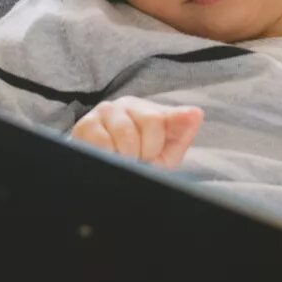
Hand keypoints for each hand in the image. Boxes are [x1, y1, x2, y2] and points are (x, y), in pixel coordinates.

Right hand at [69, 97, 202, 166]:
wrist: (104, 177)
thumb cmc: (138, 163)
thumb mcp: (164, 152)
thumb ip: (181, 132)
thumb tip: (196, 112)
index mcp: (148, 109)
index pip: (160, 118)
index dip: (156, 145)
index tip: (150, 157)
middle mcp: (126, 105)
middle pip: (147, 122)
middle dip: (144, 152)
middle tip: (136, 162)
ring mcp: (105, 112)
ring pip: (124, 133)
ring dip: (126, 157)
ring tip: (122, 162)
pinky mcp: (85, 125)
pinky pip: (102, 142)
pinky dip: (108, 157)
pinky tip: (107, 161)